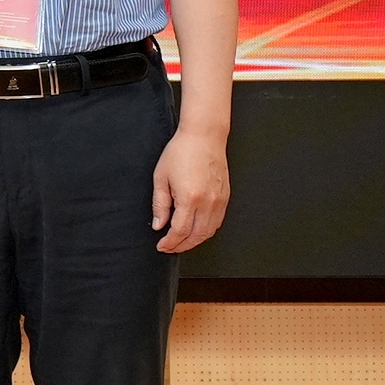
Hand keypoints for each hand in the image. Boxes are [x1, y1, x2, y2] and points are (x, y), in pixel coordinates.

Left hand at [153, 125, 230, 253]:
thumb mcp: (161, 177)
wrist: (204, 136)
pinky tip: (197, 230)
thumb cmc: (181, 152)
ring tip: (182, 242)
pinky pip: (217, 222)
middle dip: (182, 246)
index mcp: (189, 198)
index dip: (170, 242)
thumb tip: (158, 225)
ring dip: (195, 241)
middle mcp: (207, 202)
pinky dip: (207, 231)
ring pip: (209, 232)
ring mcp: (219, 201)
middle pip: (196, 236)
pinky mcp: (225, 197)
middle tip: (170, 247)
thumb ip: (159, 205)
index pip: (180, 231)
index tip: (162, 246)